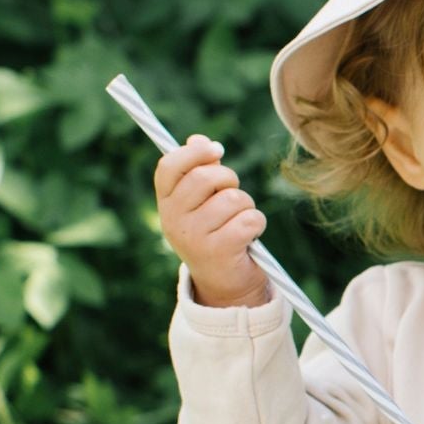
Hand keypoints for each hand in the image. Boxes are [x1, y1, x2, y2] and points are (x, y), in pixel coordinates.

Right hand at [156, 134, 270, 307]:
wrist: (223, 284)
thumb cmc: (215, 233)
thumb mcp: (201, 203)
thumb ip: (200, 170)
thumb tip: (199, 139)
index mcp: (166, 202)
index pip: (168, 166)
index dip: (194, 152)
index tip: (217, 149)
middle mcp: (173, 219)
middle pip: (207, 177)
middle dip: (230, 180)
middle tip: (234, 196)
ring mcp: (194, 236)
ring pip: (234, 199)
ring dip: (247, 206)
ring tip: (239, 222)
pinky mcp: (218, 250)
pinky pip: (250, 219)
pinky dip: (257, 224)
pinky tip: (249, 237)